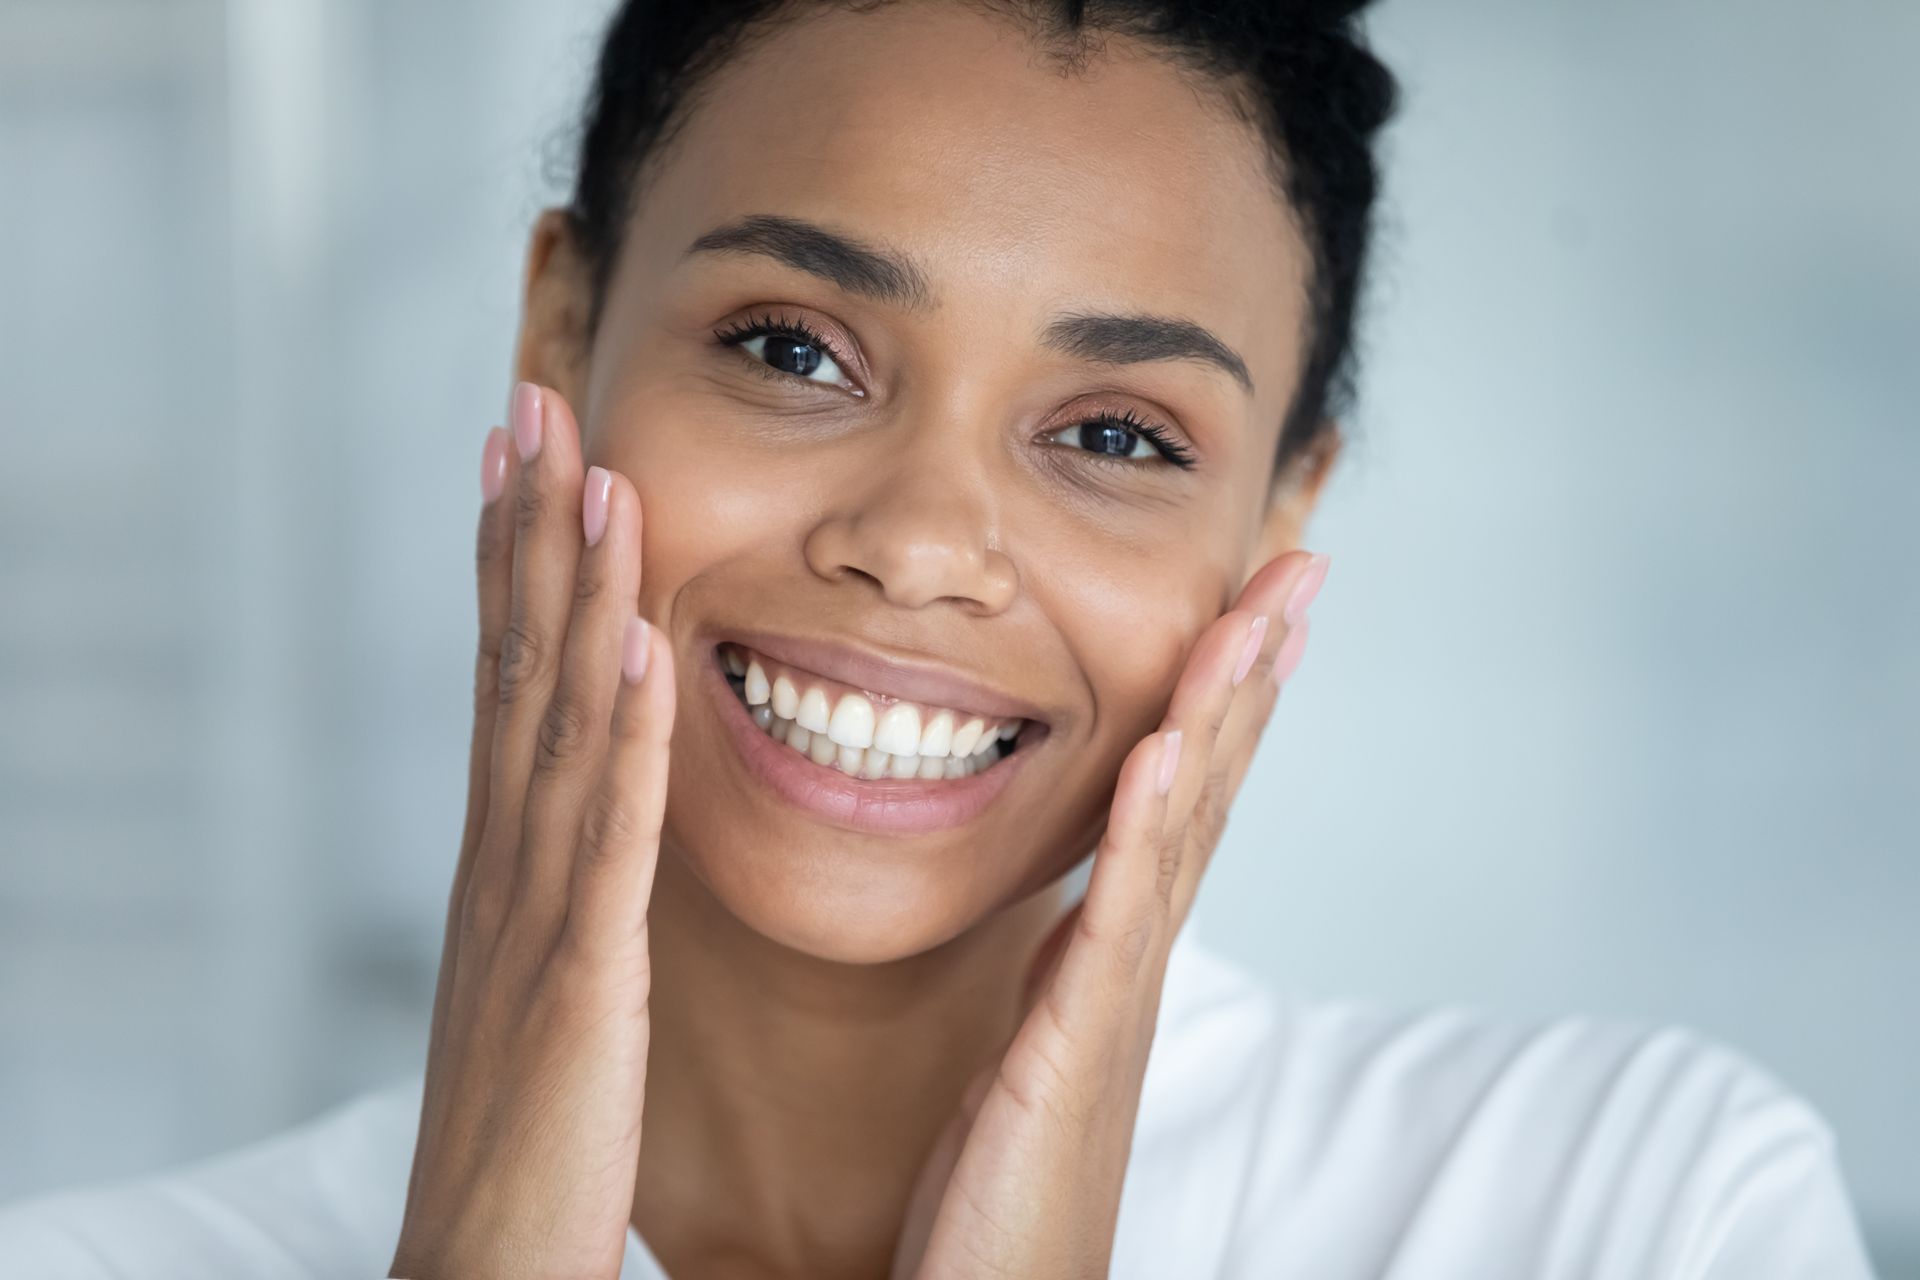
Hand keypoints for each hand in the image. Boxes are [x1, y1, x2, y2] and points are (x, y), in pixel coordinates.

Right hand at [390, 384, 673, 1279]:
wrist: (482, 1270)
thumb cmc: (528, 1138)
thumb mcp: (544, 983)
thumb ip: (565, 889)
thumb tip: (589, 806)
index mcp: (505, 867)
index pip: (508, 682)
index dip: (513, 562)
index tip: (526, 454)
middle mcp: (503, 869)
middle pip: (513, 670)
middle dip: (524, 533)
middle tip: (534, 403)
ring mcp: (532, 920)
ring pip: (552, 726)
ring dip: (571, 595)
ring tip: (593, 474)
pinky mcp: (577, 986)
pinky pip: (605, 843)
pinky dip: (619, 738)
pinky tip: (638, 648)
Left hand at [891, 552, 1323, 1279]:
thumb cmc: (999, 1204)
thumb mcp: (1030, 1053)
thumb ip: (1055, 975)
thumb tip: (1071, 913)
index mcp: (1109, 957)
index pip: (1177, 799)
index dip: (1221, 697)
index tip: (1250, 601)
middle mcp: (1130, 966)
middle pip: (1210, 791)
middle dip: (1254, 674)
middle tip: (1300, 566)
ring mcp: (1113, 1004)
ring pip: (1181, 832)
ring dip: (1223, 713)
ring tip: (1259, 610)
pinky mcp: (1073, 1051)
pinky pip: (1118, 919)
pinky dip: (1147, 826)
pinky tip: (1167, 744)